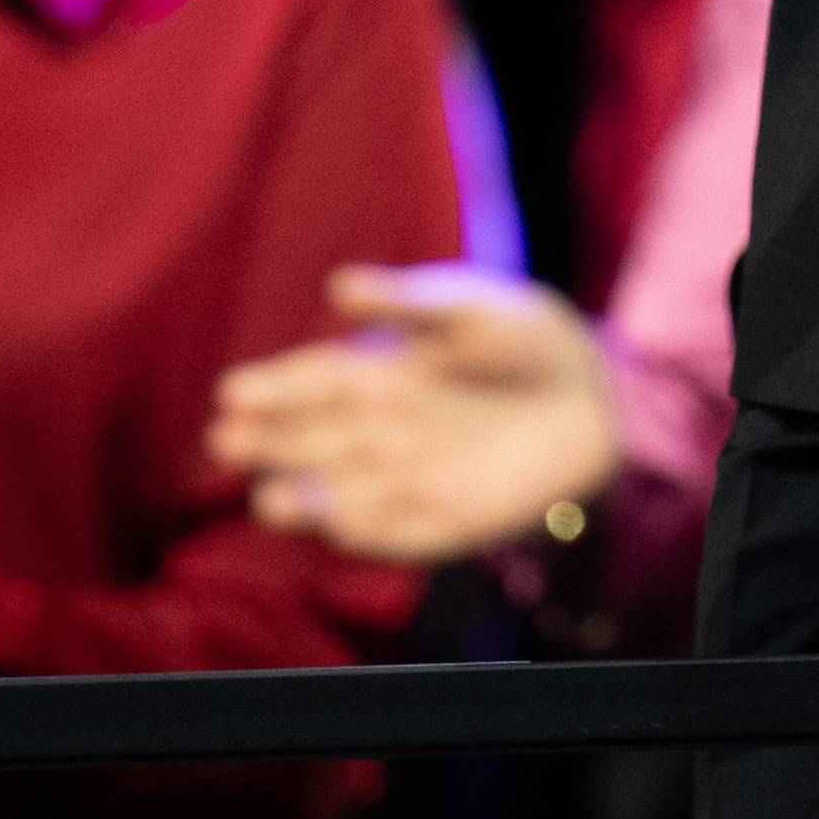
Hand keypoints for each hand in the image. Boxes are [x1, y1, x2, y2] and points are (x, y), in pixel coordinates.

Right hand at [206, 261, 624, 565]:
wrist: (592, 393)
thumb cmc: (521, 336)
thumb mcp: (466, 306)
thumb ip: (406, 301)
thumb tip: (340, 286)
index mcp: (377, 372)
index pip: (314, 382)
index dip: (273, 388)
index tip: (230, 392)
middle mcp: (381, 430)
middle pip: (314, 441)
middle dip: (269, 444)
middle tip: (226, 443)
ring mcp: (409, 477)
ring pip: (343, 493)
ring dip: (306, 500)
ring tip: (269, 498)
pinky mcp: (444, 520)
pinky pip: (398, 531)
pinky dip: (368, 530)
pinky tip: (336, 524)